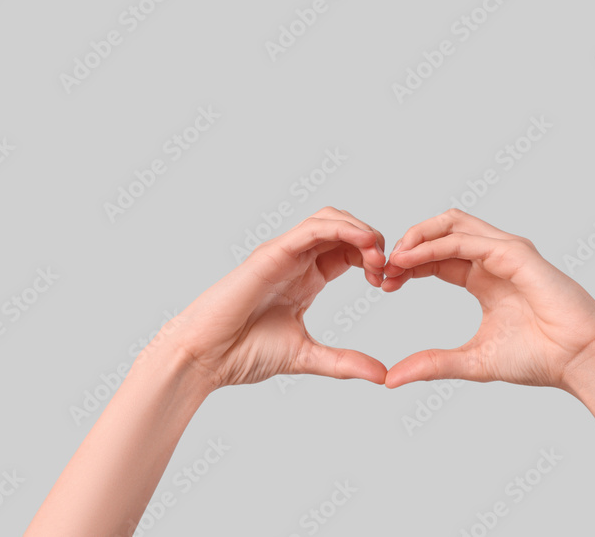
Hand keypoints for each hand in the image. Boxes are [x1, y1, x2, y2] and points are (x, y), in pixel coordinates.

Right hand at [159, 207, 388, 390]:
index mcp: (307, 278)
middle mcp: (296, 260)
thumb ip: (344, 362)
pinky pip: (311, 228)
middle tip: (387, 268)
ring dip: (360, 229)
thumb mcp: (307, 357)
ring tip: (377, 254)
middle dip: (372, 241)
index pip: (349, 251)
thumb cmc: (244, 353)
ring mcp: (283, 254)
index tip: (388, 283)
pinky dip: (341, 228)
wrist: (206, 358)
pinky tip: (363, 240)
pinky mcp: (272, 253)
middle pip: (344, 229)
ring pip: (330, 219)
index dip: (373, 259)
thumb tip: (382, 375)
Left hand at [382, 209, 594, 390]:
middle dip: (408, 244)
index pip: (437, 257)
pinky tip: (412, 260)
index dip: (408, 265)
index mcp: (484, 278)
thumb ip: (433, 363)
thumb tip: (391, 379)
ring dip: (418, 236)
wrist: (580, 360)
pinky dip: (435, 245)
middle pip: (441, 231)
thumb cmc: (539, 359)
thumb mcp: (472, 361)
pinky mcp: (516, 253)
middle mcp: (494, 258)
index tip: (384, 283)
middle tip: (382, 268)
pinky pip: (467, 240)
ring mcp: (506, 251)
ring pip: (453, 223)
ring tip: (394, 258)